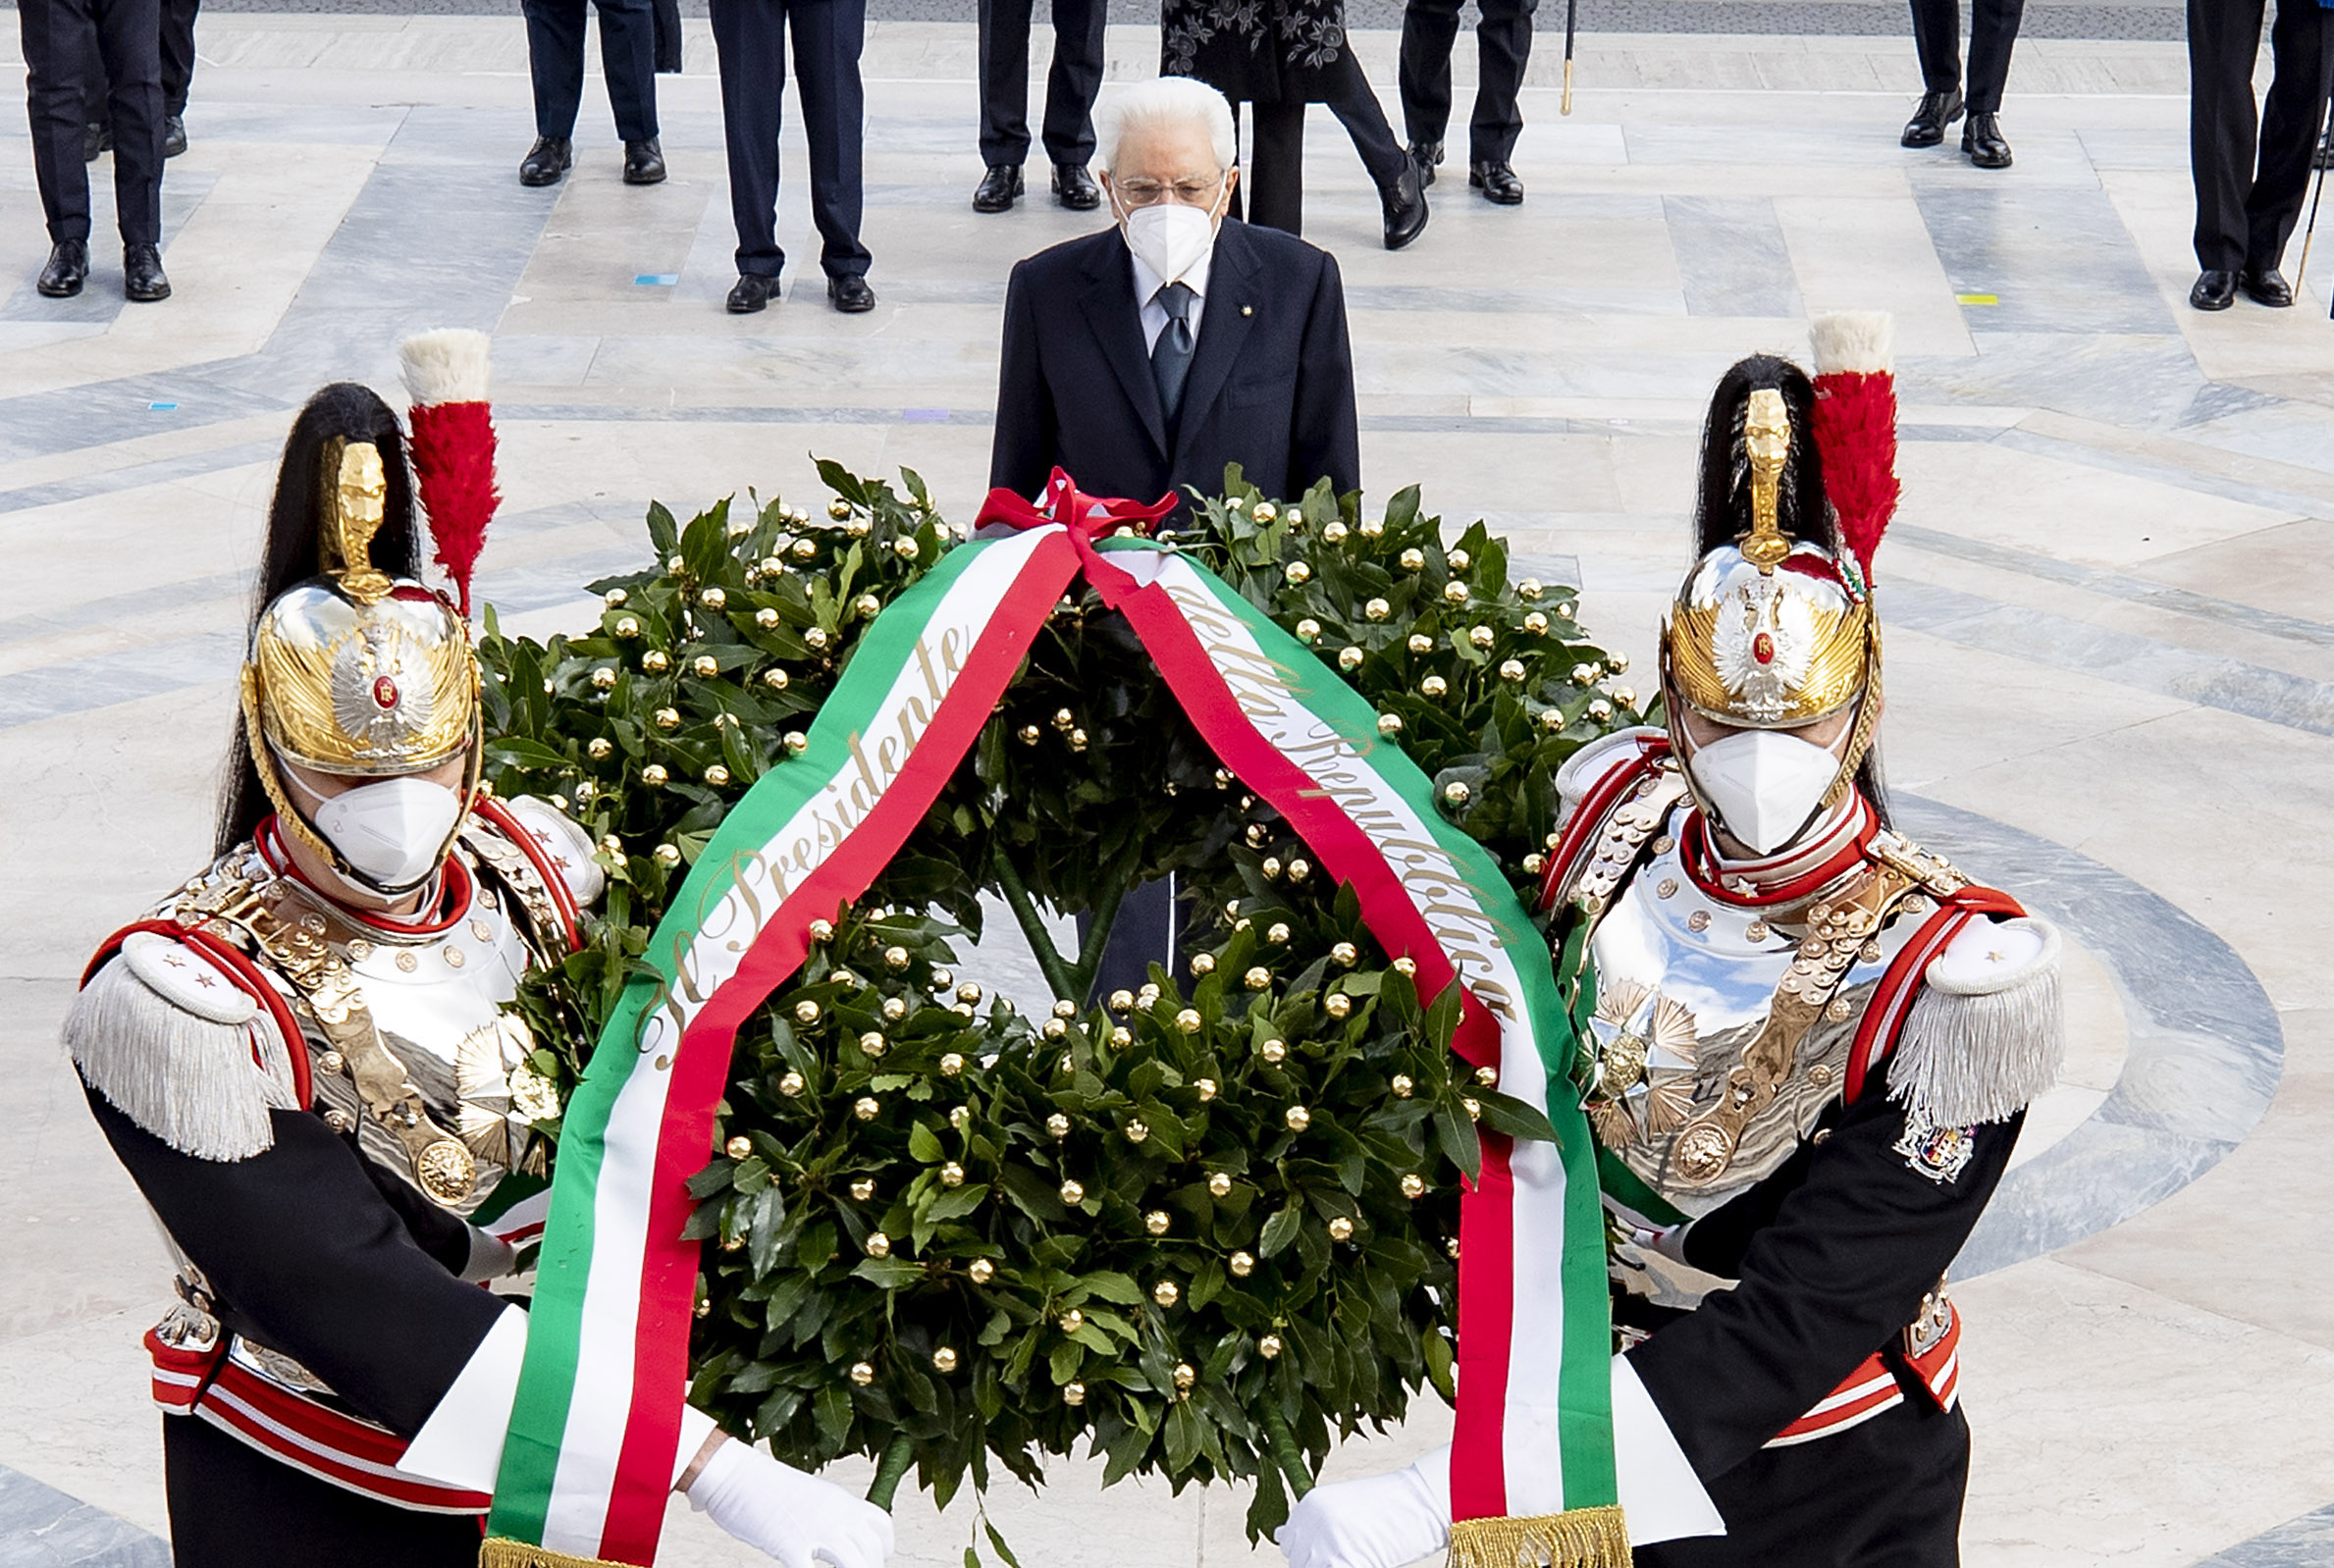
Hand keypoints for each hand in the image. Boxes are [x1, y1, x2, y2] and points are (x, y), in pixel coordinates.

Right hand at [685, 1438, 894, 1567]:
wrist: (735, 1475)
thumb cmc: (764, 1485)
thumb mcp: (812, 1494)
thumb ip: (829, 1513)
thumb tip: (840, 1531)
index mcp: (841, 1500)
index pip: (882, 1526)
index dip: (884, 1548)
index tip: (878, 1559)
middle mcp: (835, 1515)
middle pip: (872, 1552)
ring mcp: (815, 1531)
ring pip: (855, 1564)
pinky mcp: (790, 1545)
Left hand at [1277, 1446, 1450, 1567]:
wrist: (1422, 1500)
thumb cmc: (1387, 1506)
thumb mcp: (1342, 1506)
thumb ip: (1312, 1522)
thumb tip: (1278, 1537)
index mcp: (1308, 1504)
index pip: (1288, 1543)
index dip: (1312, 1551)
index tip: (1333, 1548)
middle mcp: (1311, 1523)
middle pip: (1299, 1563)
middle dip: (1321, 1562)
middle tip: (1353, 1549)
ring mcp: (1325, 1545)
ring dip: (1334, 1565)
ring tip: (1360, 1552)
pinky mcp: (1343, 1562)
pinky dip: (1350, 1566)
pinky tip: (1364, 1560)